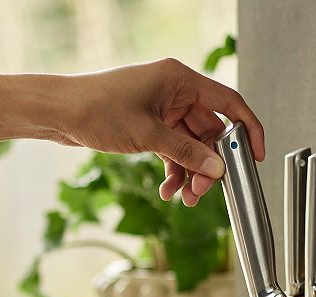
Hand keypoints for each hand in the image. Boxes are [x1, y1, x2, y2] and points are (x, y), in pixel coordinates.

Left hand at [54, 58, 264, 206]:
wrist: (60, 113)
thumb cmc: (97, 108)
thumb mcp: (148, 135)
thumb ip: (186, 153)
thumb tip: (216, 169)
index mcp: (180, 80)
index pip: (228, 103)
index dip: (247, 129)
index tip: (255, 155)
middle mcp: (174, 93)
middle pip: (209, 132)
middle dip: (208, 164)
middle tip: (203, 191)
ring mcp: (162, 110)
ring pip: (191, 146)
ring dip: (190, 173)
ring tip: (183, 197)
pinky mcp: (149, 127)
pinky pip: (173, 151)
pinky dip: (174, 171)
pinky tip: (168, 190)